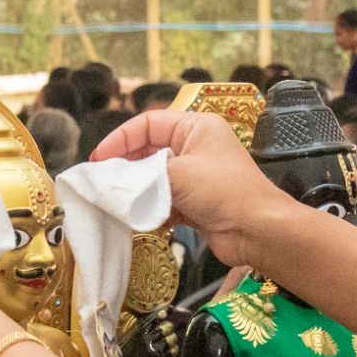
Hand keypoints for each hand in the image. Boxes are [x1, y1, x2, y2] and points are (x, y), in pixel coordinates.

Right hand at [89, 111, 287, 266]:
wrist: (258, 231)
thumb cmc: (226, 192)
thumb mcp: (178, 175)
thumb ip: (141, 176)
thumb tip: (111, 180)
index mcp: (196, 127)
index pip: (148, 124)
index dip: (120, 139)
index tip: (99, 159)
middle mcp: (195, 147)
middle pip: (148, 151)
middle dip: (125, 167)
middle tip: (102, 181)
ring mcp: (195, 176)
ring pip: (153, 178)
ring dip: (136, 190)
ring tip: (115, 200)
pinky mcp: (194, 203)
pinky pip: (162, 201)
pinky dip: (149, 208)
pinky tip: (138, 217)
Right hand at [121, 305, 190, 356]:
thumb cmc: (123, 356)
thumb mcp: (128, 339)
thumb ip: (138, 329)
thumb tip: (149, 320)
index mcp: (139, 332)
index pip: (154, 318)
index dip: (164, 312)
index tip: (168, 310)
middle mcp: (148, 339)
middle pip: (167, 327)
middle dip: (169, 328)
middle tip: (167, 330)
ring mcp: (155, 349)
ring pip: (172, 338)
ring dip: (173, 339)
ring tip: (169, 341)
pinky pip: (173, 351)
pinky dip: (174, 350)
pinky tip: (171, 351)